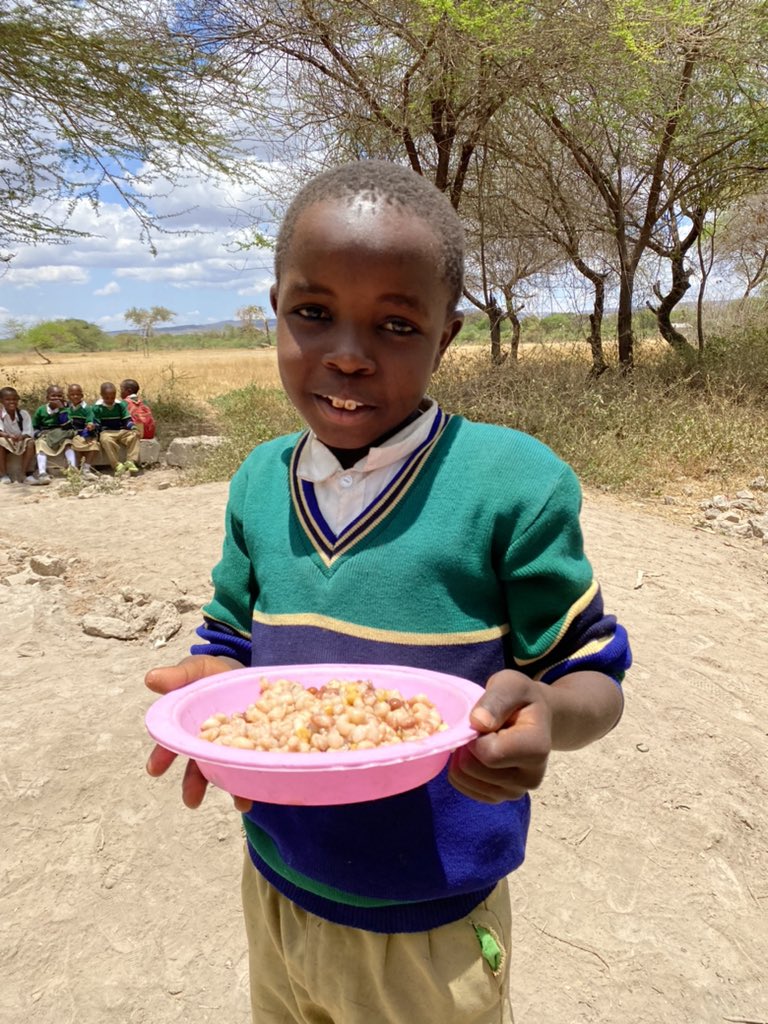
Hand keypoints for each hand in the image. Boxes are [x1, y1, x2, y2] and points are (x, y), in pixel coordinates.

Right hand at [145, 654, 251, 811]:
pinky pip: (252, 766)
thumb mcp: (198, 670)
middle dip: (193, 783)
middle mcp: (208, 741)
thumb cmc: (215, 674)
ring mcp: (231, 746)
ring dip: (229, 788)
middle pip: (198, 765)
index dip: (163, 755)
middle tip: (192, 800)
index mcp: (188, 725)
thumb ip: (179, 676)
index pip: (173, 743)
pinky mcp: (255, 746)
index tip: (155, 769)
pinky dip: (254, 782)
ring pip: (226, 770)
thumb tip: (151, 678)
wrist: (248, 672)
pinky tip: (257, 793)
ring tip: (238, 802)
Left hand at [448, 670, 552, 803]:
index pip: (487, 753)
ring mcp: (515, 792)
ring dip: (463, 755)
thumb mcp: (511, 685)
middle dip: (467, 744)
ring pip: (464, 779)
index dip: (475, 734)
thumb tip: (478, 723)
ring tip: (483, 739)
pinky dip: (462, 768)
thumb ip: (496, 700)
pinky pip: (463, 787)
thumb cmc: (521, 699)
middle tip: (483, 729)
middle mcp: (530, 779)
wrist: (535, 718)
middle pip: (471, 768)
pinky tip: (479, 753)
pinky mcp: (499, 797)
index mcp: (537, 750)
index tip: (486, 719)